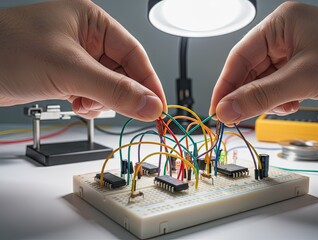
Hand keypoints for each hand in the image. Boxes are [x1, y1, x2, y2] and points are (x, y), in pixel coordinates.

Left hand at [0, 0, 165, 120]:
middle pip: (122, 71)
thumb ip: (114, 90)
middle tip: (128, 111)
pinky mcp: (65, 74)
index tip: (158, 105)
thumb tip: (149, 104)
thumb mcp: (69, 70)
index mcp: (91, 21)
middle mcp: (86, 38)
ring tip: (85, 102)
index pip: (134, 53)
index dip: (149, 81)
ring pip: (107, 84)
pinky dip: (88, 102)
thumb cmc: (5, 50)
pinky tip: (76, 103)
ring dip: (102, 100)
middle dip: (121, 93)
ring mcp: (75, 57)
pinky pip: (91, 91)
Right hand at [209, 2, 317, 124]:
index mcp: (280, 24)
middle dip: (247, 95)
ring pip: (262, 80)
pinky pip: (276, 85)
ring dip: (266, 99)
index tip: (216, 108)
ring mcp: (291, 50)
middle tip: (237, 116)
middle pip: (249, 70)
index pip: (239, 57)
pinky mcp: (299, 65)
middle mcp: (283, 35)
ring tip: (280, 106)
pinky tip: (289, 103)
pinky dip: (278, 99)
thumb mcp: (302, 79)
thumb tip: (227, 109)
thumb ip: (261, 96)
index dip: (225, 85)